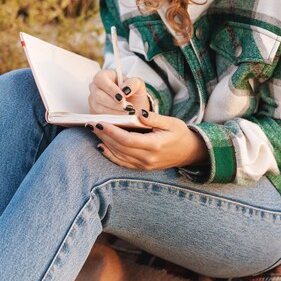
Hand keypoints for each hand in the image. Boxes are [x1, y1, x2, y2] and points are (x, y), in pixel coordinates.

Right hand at [88, 69, 149, 115]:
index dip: (110, 89)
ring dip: (114, 112)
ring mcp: (93, 101)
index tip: (122, 98)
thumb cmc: (133, 92)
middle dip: (113, 104)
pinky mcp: (94, 113)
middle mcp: (95, 87)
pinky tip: (122, 118)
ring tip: (127, 113)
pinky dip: (111, 119)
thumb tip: (125, 89)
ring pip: (98, 108)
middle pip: (98, 96)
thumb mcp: (138, 84)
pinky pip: (99, 117)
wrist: (134, 106)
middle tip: (127, 108)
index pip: (100, 79)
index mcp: (104, 76)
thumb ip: (133, 83)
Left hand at [90, 110, 208, 169]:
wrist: (190, 152)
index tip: (100, 122)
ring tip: (94, 131)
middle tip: (91, 124)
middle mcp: (147, 158)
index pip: (127, 140)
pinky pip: (122, 163)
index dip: (112, 132)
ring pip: (119, 156)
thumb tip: (138, 113)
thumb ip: (153, 118)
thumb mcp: (171, 122)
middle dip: (104, 135)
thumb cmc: (180, 134)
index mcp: (155, 146)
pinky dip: (110, 155)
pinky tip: (101, 146)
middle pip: (120, 148)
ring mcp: (144, 165)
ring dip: (104, 143)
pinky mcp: (142, 167)